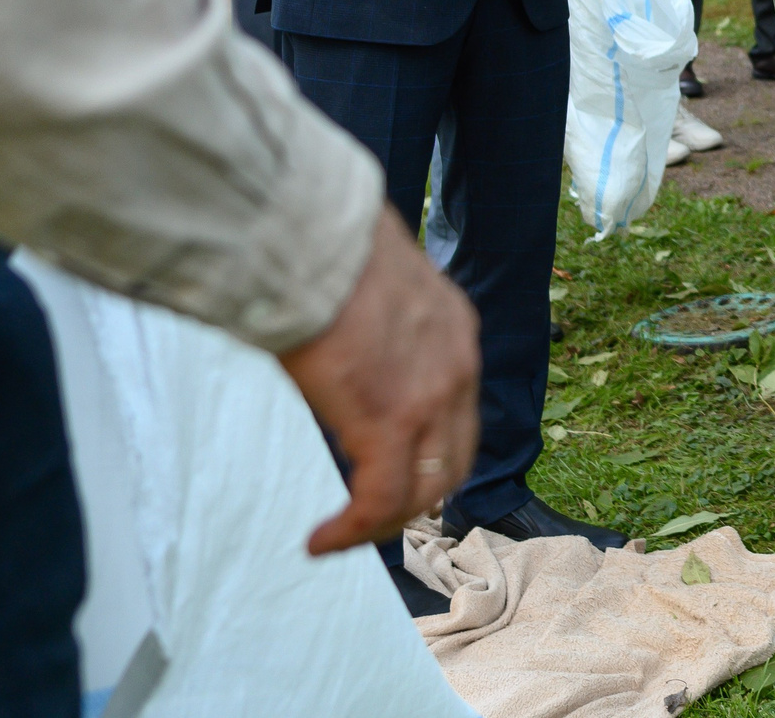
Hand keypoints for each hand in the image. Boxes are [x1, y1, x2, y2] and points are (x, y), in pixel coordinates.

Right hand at [278, 208, 480, 555]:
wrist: (316, 234)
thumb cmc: (326, 249)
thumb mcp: (372, 288)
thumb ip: (373, 323)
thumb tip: (340, 335)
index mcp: (455, 330)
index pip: (457, 410)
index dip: (429, 450)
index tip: (390, 470)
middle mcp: (457, 367)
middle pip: (454, 459)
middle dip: (417, 497)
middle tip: (372, 516)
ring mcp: (431, 398)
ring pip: (425, 489)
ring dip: (386, 520)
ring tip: (343, 536)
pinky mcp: (390, 422)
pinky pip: (381, 499)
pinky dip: (354, 530)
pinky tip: (319, 541)